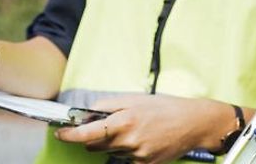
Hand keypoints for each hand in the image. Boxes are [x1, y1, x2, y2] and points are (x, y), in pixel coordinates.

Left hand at [54, 94, 239, 163]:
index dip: (69, 135)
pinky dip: (128, 151)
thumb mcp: (136, 98)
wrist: (194, 123)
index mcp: (125, 120)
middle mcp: (128, 140)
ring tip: (134, 130)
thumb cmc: (166, 107)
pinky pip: (125, 160)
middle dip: (94, 137)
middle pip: (95, 145)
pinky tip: (143, 140)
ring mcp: (136, 156)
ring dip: (113, 143)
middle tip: (107, 125)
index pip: (87, 133)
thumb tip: (88, 112)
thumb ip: (110, 105)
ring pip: (110, 152)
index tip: (60, 133)